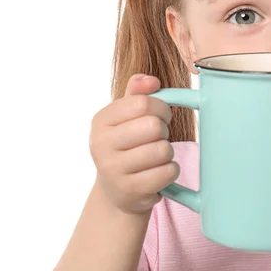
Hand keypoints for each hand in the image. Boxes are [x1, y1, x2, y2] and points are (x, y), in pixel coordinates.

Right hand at [89, 74, 178, 213]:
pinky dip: (170, 171)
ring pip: (163, 150)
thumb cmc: (127, 146)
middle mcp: (100, 144)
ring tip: (155, 158)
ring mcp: (113, 170)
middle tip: (157, 139)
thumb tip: (151, 81)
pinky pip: (168, 171)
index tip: (159, 116)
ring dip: (168, 153)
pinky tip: (157, 173)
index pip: (144, 103)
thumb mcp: (126, 116)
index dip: (161, 108)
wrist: (117, 190)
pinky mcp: (130, 190)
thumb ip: (138, 92)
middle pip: (154, 126)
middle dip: (164, 131)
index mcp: (101, 120)